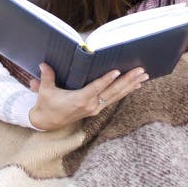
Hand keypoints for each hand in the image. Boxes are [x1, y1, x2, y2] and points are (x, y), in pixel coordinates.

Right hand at [28, 63, 147, 130]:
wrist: (47, 123)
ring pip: (116, 95)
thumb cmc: (47, 105)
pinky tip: (135, 85)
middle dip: (128, 80)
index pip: (96, 88)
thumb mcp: (45, 91)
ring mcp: (95, 108)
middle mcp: (91, 105)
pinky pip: (114, 98)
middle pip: (112, 91)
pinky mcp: (96, 108)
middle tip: (140, 71)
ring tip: (143, 76)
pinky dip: (125, 91)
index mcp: (79, 100)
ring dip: (131, 85)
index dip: (107, 80)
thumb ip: (47, 77)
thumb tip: (44, 63)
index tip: (117, 71)